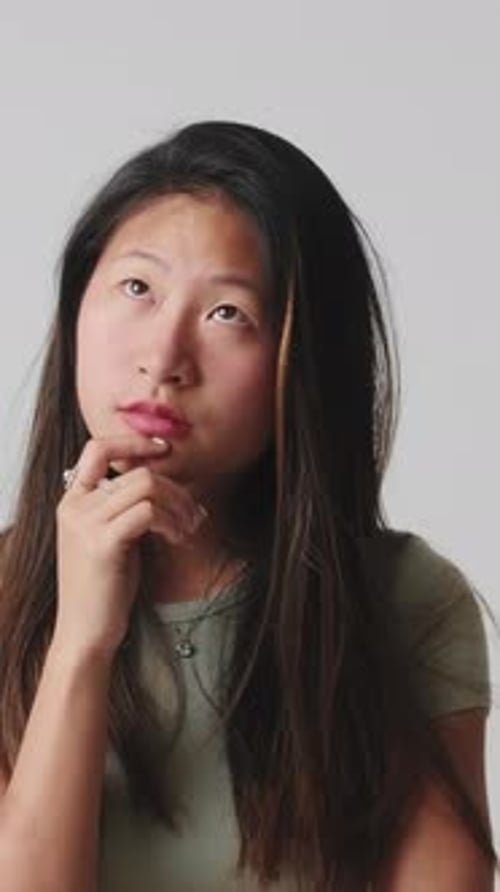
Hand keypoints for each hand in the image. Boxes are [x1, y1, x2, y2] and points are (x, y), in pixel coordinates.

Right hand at [54, 434, 206, 657]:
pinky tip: (176, 539)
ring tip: (187, 529)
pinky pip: (148, 512)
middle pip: (138, 472)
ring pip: (146, 486)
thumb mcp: (109, 538)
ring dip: (178, 506)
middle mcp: (74, 507)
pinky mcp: (102, 544)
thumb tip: (163, 483)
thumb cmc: (103, 588)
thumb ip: (122, 508)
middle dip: (175, 490)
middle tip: (193, 514)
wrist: (85, 632)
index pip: (97, 448)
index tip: (163, 448)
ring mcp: (85, 524)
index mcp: (72, 501)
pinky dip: (170, 522)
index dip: (133, 441)